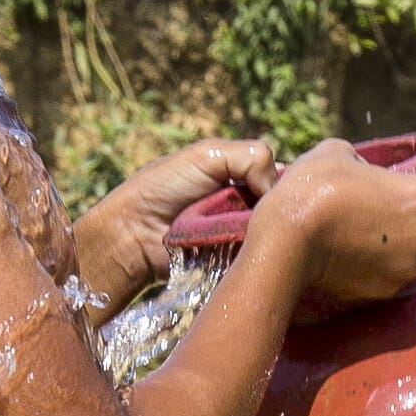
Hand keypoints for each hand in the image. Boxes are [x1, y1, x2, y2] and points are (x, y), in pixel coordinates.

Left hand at [73, 136, 265, 311]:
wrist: (134, 231)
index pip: (279, 175)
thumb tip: (279, 189)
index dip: (281, 182)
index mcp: (239, 173)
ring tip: (248, 232)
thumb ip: (252, 158)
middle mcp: (244, 202)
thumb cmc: (165, 186)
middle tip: (257, 213)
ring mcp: (240, 233)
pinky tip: (248, 249)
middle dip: (272, 208)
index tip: (275, 190)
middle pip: (279, 205)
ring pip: (271, 232)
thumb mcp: (209, 156)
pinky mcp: (234, 259)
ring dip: (263, 230)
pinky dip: (253, 250)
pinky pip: (256, 254)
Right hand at [252, 145, 415, 307]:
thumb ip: (364, 162)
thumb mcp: (338, 152)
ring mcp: (408, 267)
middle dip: (406, 222)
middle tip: (370, 215)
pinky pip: (387, 275)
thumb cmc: (315, 187)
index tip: (400, 195)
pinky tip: (346, 256)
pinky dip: (373, 268)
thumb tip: (363, 171)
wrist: (289, 239)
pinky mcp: (387, 291)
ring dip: (390, 247)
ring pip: (407, 254)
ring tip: (354, 237)